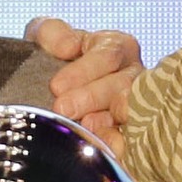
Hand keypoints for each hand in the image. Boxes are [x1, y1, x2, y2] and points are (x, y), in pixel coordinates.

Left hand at [28, 17, 143, 155]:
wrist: (48, 92)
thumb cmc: (52, 59)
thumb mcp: (45, 37)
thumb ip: (52, 33)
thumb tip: (67, 48)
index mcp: (117, 48)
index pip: (108, 55)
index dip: (84, 70)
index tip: (56, 85)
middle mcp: (132, 76)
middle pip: (121, 86)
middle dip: (91, 97)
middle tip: (62, 108)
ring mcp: (135, 107)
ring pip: (130, 113)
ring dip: (106, 121)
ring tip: (83, 126)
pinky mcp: (131, 134)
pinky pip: (130, 139)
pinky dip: (116, 143)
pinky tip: (102, 148)